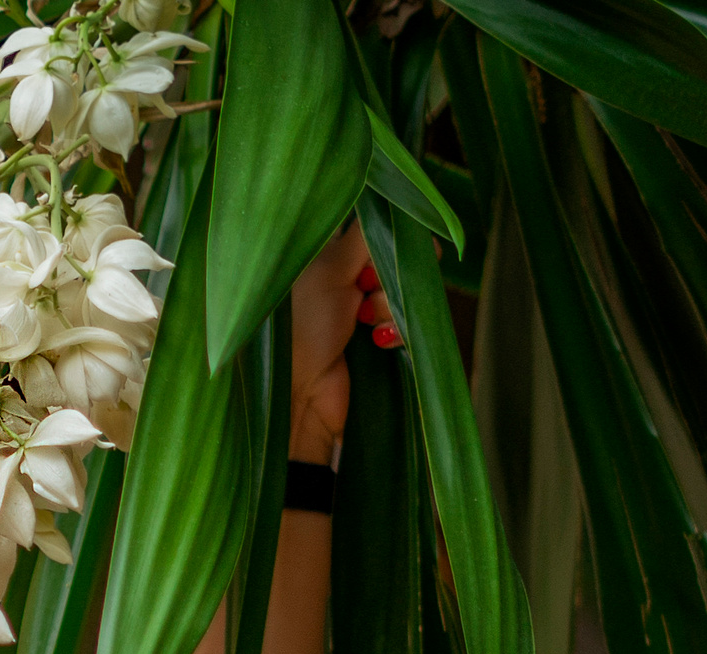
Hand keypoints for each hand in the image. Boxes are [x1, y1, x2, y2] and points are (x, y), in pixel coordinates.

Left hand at [286, 221, 393, 464]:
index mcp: (324, 256)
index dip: (392, 234)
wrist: (297, 399)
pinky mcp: (376, 342)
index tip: (393, 245)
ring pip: (406, 290)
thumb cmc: (300, 328)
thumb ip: (363, 236)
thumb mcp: (328, 270)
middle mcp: (344, 279)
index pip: (374, 227)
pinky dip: (399, 331)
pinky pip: (408, 323)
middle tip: (366, 292)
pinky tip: (379, 343)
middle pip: (397, 257)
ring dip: (392, 306)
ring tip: (367, 325)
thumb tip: (392, 202)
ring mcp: (361, 311)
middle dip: (391, 275)